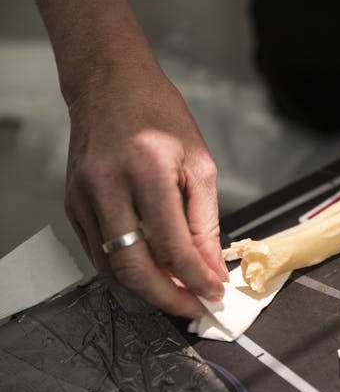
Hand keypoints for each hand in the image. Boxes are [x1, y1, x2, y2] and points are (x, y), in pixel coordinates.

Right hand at [64, 63, 226, 317]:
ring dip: (145, 291)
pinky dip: (124, 272)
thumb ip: (205, 222)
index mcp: (148, 170)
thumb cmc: (160, 116)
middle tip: (193, 308)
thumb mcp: (198, 163)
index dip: (197, 279)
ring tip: (176, 295)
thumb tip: (211, 269)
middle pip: (133, 268)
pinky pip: (97, 253)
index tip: (215, 295)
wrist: (110, 83)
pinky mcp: (71, 205)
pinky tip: (150, 274)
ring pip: (110, 268)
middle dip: (167, 299)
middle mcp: (108, 187)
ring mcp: (82, 198)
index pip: (174, 245)